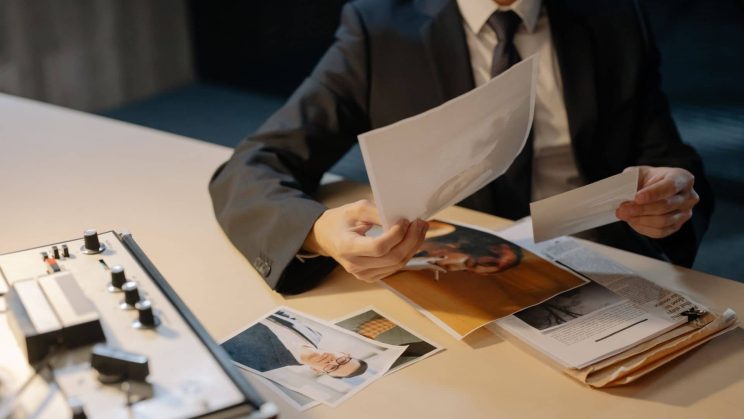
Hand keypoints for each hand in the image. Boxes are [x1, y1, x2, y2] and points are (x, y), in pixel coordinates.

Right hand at [303, 199, 427, 282]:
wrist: (327, 237)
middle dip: (411, 240)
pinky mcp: (371, 277)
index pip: (378, 247)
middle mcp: (355, 265)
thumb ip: (377, 212)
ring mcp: (363, 274)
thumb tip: (400, 218)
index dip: (396, 235)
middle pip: (392, 258)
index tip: (405, 221)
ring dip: (413, 247)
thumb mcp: (355, 209)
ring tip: (419, 229)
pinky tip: (411, 240)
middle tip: (420, 223)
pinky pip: (395, 267)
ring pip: (397, 265)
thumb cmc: (341, 220)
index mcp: (347, 247)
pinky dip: (406, 253)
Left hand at [616, 166, 698, 238]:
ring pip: (663, 221)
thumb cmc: (647, 179)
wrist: (652, 189)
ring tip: (624, 215)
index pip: (671, 186)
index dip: (653, 193)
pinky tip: (632, 221)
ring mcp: (685, 213)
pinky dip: (643, 228)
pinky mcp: (677, 226)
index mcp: (682, 178)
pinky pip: (661, 232)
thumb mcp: (638, 172)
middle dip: (641, 209)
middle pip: (666, 206)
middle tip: (622, 209)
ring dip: (640, 220)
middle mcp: (689, 196)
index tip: (637, 198)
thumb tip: (623, 191)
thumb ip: (631, 178)